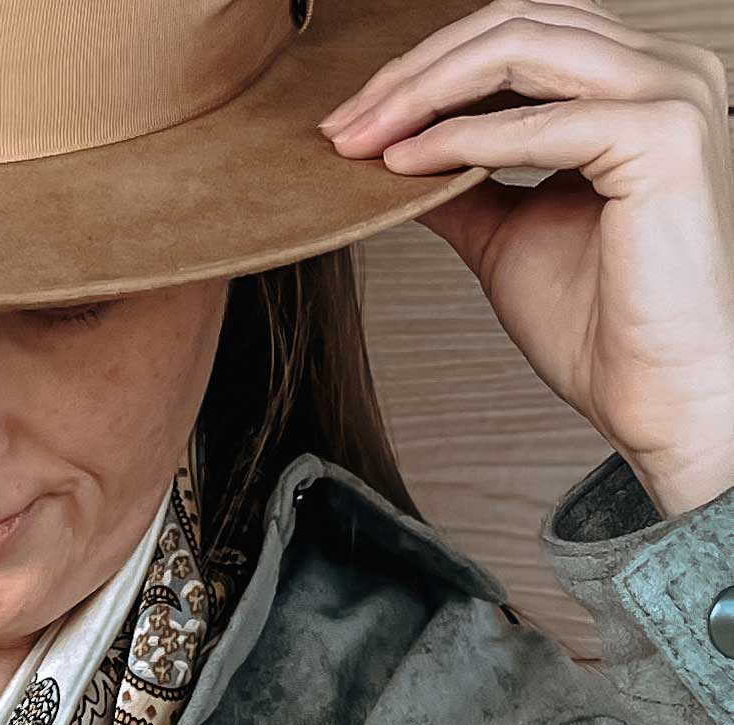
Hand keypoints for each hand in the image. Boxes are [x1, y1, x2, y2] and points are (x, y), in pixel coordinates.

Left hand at [317, 0, 733, 517]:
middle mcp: (665, 70)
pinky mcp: (664, 137)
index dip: (428, 70)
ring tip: (363, 139)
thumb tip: (393, 155)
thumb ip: (462, 182)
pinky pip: (537, 123)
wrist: (654, 396)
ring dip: (426, 93)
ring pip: (523, 48)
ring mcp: (673, 94)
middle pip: (515, 24)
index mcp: (637, 84)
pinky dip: (461, 139)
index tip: (353, 122)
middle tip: (343, 125)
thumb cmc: (600, 328)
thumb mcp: (507, 234)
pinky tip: (407, 163)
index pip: (519, 36)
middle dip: (415, 73)